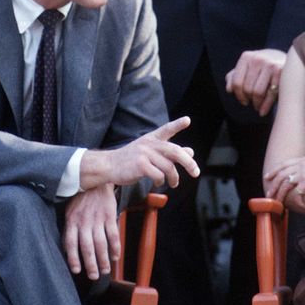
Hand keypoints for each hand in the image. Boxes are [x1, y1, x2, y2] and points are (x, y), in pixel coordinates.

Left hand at [63, 182, 118, 278]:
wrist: (96, 180)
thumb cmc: (81, 199)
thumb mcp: (70, 211)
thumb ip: (70, 229)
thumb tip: (68, 250)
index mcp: (72, 221)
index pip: (70, 244)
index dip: (73, 259)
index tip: (77, 270)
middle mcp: (84, 221)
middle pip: (87, 248)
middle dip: (91, 264)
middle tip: (94, 276)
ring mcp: (97, 218)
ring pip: (100, 244)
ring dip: (103, 259)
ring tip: (105, 270)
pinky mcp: (109, 215)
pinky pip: (113, 234)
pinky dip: (115, 247)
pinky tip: (115, 257)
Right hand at [80, 116, 199, 190]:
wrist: (109, 166)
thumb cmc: (131, 159)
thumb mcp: (150, 152)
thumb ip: (169, 152)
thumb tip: (190, 151)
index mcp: (151, 138)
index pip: (166, 129)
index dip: (177, 125)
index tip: (187, 120)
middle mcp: (149, 144)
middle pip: (174, 151)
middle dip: (188, 162)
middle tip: (196, 172)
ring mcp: (144, 154)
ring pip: (168, 167)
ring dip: (174, 178)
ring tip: (174, 183)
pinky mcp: (140, 165)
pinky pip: (158, 175)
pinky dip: (160, 181)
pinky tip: (158, 183)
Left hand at [225, 49, 286, 115]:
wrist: (289, 58)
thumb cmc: (264, 66)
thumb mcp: (248, 67)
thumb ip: (235, 76)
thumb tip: (229, 89)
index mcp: (246, 57)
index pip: (236, 82)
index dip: (238, 95)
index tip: (243, 100)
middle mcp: (257, 59)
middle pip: (247, 88)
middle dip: (248, 99)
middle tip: (251, 103)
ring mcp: (270, 64)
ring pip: (258, 92)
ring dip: (256, 104)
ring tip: (257, 106)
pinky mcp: (281, 72)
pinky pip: (271, 94)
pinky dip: (265, 106)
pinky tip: (263, 111)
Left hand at [264, 153, 304, 205]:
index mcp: (302, 160)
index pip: (283, 164)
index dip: (274, 170)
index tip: (267, 176)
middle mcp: (299, 165)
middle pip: (280, 175)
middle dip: (273, 186)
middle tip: (268, 195)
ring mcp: (302, 173)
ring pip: (285, 185)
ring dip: (280, 195)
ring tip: (278, 204)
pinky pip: (297, 193)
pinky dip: (297, 201)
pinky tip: (300, 206)